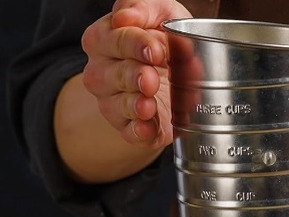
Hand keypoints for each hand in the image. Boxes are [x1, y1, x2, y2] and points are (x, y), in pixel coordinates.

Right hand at [80, 0, 190, 148]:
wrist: (186, 74)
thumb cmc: (167, 39)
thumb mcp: (163, 13)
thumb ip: (143, 7)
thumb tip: (124, 16)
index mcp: (105, 39)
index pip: (112, 40)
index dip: (134, 45)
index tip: (156, 50)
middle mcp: (102, 72)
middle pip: (109, 75)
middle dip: (132, 76)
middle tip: (151, 78)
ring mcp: (113, 102)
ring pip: (114, 106)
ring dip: (133, 105)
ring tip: (148, 105)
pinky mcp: (130, 127)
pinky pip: (128, 132)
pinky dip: (138, 132)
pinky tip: (147, 128)